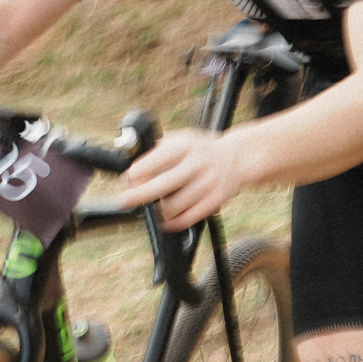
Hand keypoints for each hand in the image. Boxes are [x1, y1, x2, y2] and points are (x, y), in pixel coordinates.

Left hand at [115, 129, 246, 231]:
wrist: (238, 158)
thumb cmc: (201, 149)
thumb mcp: (182, 138)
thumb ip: (158, 148)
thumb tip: (131, 165)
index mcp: (185, 146)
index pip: (156, 160)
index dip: (136, 173)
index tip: (127, 180)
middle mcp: (197, 164)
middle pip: (162, 185)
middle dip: (138, 195)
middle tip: (124, 201)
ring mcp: (207, 184)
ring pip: (172, 207)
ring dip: (156, 210)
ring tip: (152, 207)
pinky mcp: (214, 201)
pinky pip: (187, 219)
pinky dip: (171, 222)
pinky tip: (165, 219)